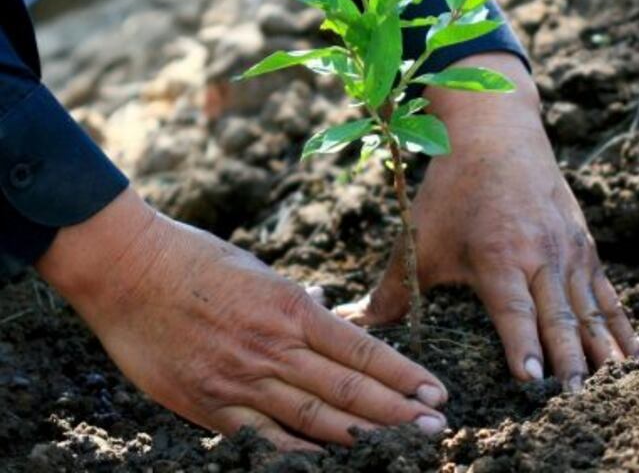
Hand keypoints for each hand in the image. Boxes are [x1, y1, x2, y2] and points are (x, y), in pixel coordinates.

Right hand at [37, 188, 447, 449]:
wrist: (127, 269)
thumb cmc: (196, 260)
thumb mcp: (260, 272)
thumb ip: (296, 304)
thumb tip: (327, 316)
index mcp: (292, 308)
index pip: (362, 349)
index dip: (403, 374)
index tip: (436, 391)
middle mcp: (274, 347)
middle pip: (349, 388)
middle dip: (398, 411)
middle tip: (437, 428)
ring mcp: (241, 379)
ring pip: (314, 417)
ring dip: (363, 435)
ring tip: (402, 446)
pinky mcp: (208, 404)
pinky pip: (262, 438)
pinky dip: (297, 452)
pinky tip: (329, 462)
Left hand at [336, 54, 638, 390]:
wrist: (498, 132)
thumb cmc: (454, 190)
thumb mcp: (421, 237)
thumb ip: (393, 289)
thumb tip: (354, 324)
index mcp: (498, 256)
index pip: (514, 311)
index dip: (524, 345)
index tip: (535, 379)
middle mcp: (540, 255)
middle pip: (558, 316)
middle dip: (569, 360)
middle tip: (575, 397)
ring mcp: (568, 250)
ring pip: (589, 308)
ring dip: (600, 349)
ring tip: (614, 387)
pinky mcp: (585, 246)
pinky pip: (607, 293)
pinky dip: (620, 325)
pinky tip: (633, 354)